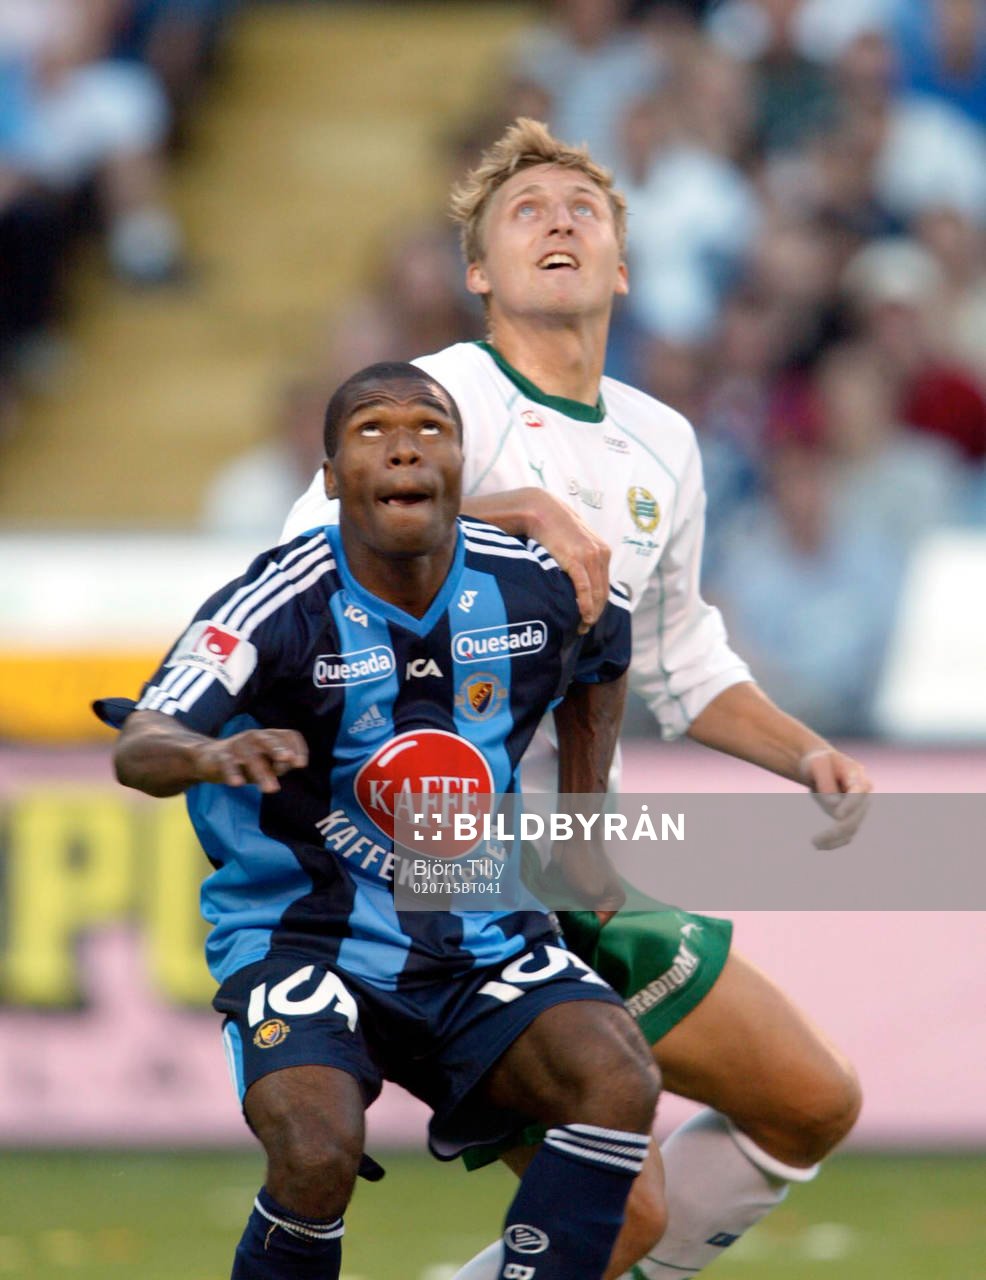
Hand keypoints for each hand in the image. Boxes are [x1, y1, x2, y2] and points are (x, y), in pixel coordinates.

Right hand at [192, 728, 307, 793]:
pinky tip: (238, 784)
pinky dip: (232, 772)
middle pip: (268, 740)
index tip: (301, 765)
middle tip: (286, 762)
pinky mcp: (220, 756)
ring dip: (261, 772)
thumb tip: (292, 764)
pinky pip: (227, 763)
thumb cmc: (246, 763)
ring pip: (249, 755)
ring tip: (271, 790)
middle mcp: (254, 737)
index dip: (297, 747)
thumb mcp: (266, 764)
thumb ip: (280, 765)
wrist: (209, 759)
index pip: (288, 735)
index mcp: (269, 737)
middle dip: (277, 749)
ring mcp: (236, 745)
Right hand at [527, 490, 610, 631]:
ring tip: (582, 626)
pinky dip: (585, 604)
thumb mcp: (574, 542)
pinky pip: (584, 588)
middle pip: (603, 592)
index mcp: (602, 551)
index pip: (605, 584)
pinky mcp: (576, 559)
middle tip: (585, 628)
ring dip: (591, 613)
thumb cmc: (553, 528)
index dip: (600, 604)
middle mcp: (600, 554)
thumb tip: (576, 578)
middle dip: (596, 612)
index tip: (590, 618)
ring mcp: (590, 557)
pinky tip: (583, 615)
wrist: (542, 511)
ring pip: (596, 593)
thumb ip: (580, 558)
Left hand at [800, 747, 872, 849]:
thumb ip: (825, 780)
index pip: (858, 793)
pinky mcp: (851, 817)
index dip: (850, 805)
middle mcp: (863, 793)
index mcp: (857, 776)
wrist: (819, 766)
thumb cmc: (817, 762)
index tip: (837, 816)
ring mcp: (859, 807)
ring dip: (834, 839)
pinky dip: (835, 841)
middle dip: (838, 829)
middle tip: (814, 840)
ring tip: (814, 843)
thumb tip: (834, 806)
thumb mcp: (816, 763)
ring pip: (852, 829)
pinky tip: (819, 845)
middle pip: (856, 816)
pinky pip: (847, 834)